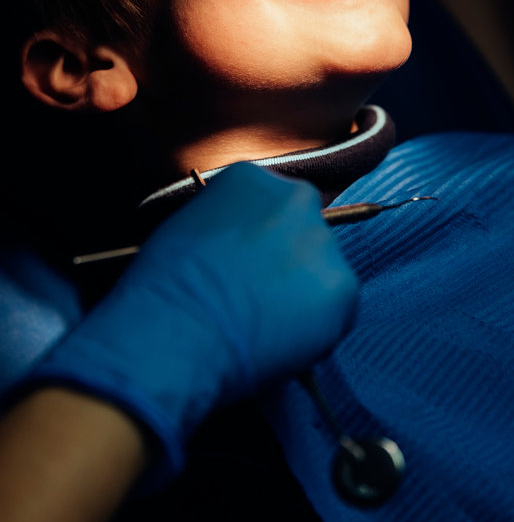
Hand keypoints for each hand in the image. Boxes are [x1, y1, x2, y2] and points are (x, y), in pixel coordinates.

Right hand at [22, 164, 358, 484]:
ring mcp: (323, 242)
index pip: (270, 207)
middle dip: (287, 265)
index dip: (259, 244)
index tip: (248, 268)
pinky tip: (279, 342)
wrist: (175, 332)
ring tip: (263, 328)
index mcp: (252, 179)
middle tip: (260, 300)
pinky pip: (337, 312)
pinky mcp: (343, 287)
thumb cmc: (163, 288)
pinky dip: (317, 331)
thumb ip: (222, 226)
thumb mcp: (184, 231)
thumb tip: (236, 249)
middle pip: (303, 233)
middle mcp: (296, 199)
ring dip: (302, 298)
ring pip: (323, 274)